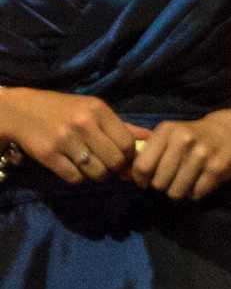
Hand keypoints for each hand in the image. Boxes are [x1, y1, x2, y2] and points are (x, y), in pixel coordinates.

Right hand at [0, 87, 140, 183]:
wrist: (22, 111)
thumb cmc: (65, 110)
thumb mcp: (94, 110)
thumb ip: (122, 126)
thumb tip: (151, 138)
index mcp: (98, 110)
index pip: (128, 144)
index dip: (130, 156)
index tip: (124, 159)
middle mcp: (83, 124)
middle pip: (115, 161)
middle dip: (115, 168)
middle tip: (109, 165)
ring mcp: (65, 140)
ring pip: (97, 172)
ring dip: (98, 175)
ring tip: (92, 166)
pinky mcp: (49, 155)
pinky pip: (76, 178)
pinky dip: (79, 178)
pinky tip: (75, 168)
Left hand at [126, 107, 230, 200]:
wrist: (230, 131)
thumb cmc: (191, 135)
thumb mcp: (169, 134)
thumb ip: (147, 151)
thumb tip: (124, 175)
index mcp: (167, 131)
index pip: (142, 166)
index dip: (140, 179)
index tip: (145, 181)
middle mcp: (184, 141)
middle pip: (159, 182)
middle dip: (161, 186)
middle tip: (169, 179)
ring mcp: (202, 155)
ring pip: (176, 192)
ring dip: (178, 191)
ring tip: (184, 181)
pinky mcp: (217, 169)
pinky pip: (196, 194)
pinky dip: (195, 193)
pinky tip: (198, 182)